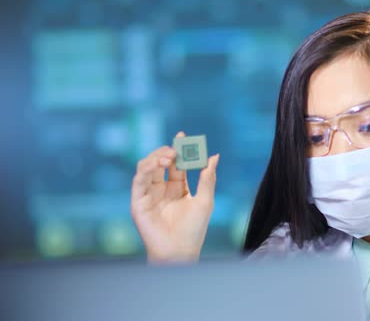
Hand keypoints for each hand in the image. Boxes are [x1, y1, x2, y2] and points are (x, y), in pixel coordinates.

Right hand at [130, 131, 219, 262]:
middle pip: (160, 162)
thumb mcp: (205, 200)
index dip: (179, 149)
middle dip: (167, 151)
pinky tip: (157, 164)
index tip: (182, 135)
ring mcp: (148, 195)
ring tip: (169, 155)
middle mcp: (161, 189)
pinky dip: (146, 168)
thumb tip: (214, 156)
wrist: (180, 251)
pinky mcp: (138, 202)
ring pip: (146, 167)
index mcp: (177, 189)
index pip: (176, 164)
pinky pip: (138, 180)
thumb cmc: (194, 229)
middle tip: (176, 147)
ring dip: (156, 157)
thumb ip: (208, 178)